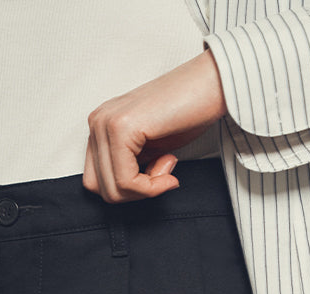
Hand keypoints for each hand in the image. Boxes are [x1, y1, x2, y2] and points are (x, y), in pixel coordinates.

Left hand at [83, 48, 226, 202]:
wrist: (212, 85)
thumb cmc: (188, 113)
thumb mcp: (149, 149)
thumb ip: (130, 166)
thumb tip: (123, 192)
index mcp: (101, 127)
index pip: (97, 181)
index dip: (131, 189)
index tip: (158, 173)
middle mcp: (97, 122)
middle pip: (100, 188)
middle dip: (136, 192)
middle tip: (164, 171)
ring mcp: (105, 123)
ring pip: (112, 189)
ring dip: (145, 189)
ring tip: (168, 164)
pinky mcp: (120, 127)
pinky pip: (126, 181)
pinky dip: (151, 186)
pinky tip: (170, 164)